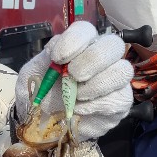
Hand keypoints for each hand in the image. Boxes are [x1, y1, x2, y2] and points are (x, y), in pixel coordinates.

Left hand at [15, 21, 132, 141]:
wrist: (43, 125)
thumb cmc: (41, 95)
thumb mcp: (32, 76)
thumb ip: (43, 59)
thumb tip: (56, 47)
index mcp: (80, 46)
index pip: (86, 30)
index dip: (74, 40)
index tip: (57, 58)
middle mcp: (102, 58)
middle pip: (114, 44)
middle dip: (92, 59)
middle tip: (73, 75)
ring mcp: (115, 80)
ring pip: (123, 71)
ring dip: (96, 84)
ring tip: (76, 96)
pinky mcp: (120, 102)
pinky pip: (120, 98)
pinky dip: (97, 105)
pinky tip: (80, 109)